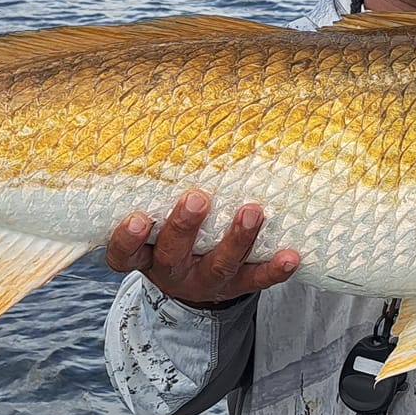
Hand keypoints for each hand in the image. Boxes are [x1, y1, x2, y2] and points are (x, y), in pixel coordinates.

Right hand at [105, 190, 299, 307]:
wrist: (194, 282)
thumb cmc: (170, 235)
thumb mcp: (153, 220)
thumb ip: (154, 190)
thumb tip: (168, 128)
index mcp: (144, 256)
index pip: (124, 253)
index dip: (128, 239)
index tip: (137, 218)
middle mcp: (172, 271)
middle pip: (173, 255)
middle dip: (184, 227)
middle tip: (196, 199)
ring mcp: (206, 281)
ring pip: (219, 265)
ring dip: (237, 239)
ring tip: (252, 211)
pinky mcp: (238, 286)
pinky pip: (256, 279)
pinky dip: (275, 269)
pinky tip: (291, 256)